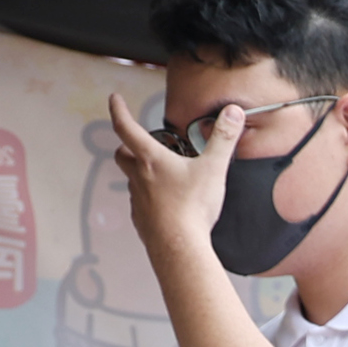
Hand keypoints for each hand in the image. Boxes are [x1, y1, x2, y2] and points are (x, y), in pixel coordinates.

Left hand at [105, 88, 231, 261]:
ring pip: (132, 180)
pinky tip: (166, 206)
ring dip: (141, 174)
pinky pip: (141, 204)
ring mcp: (137, 200)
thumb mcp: (213, 169)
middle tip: (139, 145)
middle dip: (127, 146)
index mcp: (151, 159)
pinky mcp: (142, 220)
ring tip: (162, 178)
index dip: (119, 110)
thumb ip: (223, 139)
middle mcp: (138, 177)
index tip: (115, 99)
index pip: (126, 127)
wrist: (179, 247)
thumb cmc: (192, 208)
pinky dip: (149, 199)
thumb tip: (233, 113)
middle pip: (122, 154)